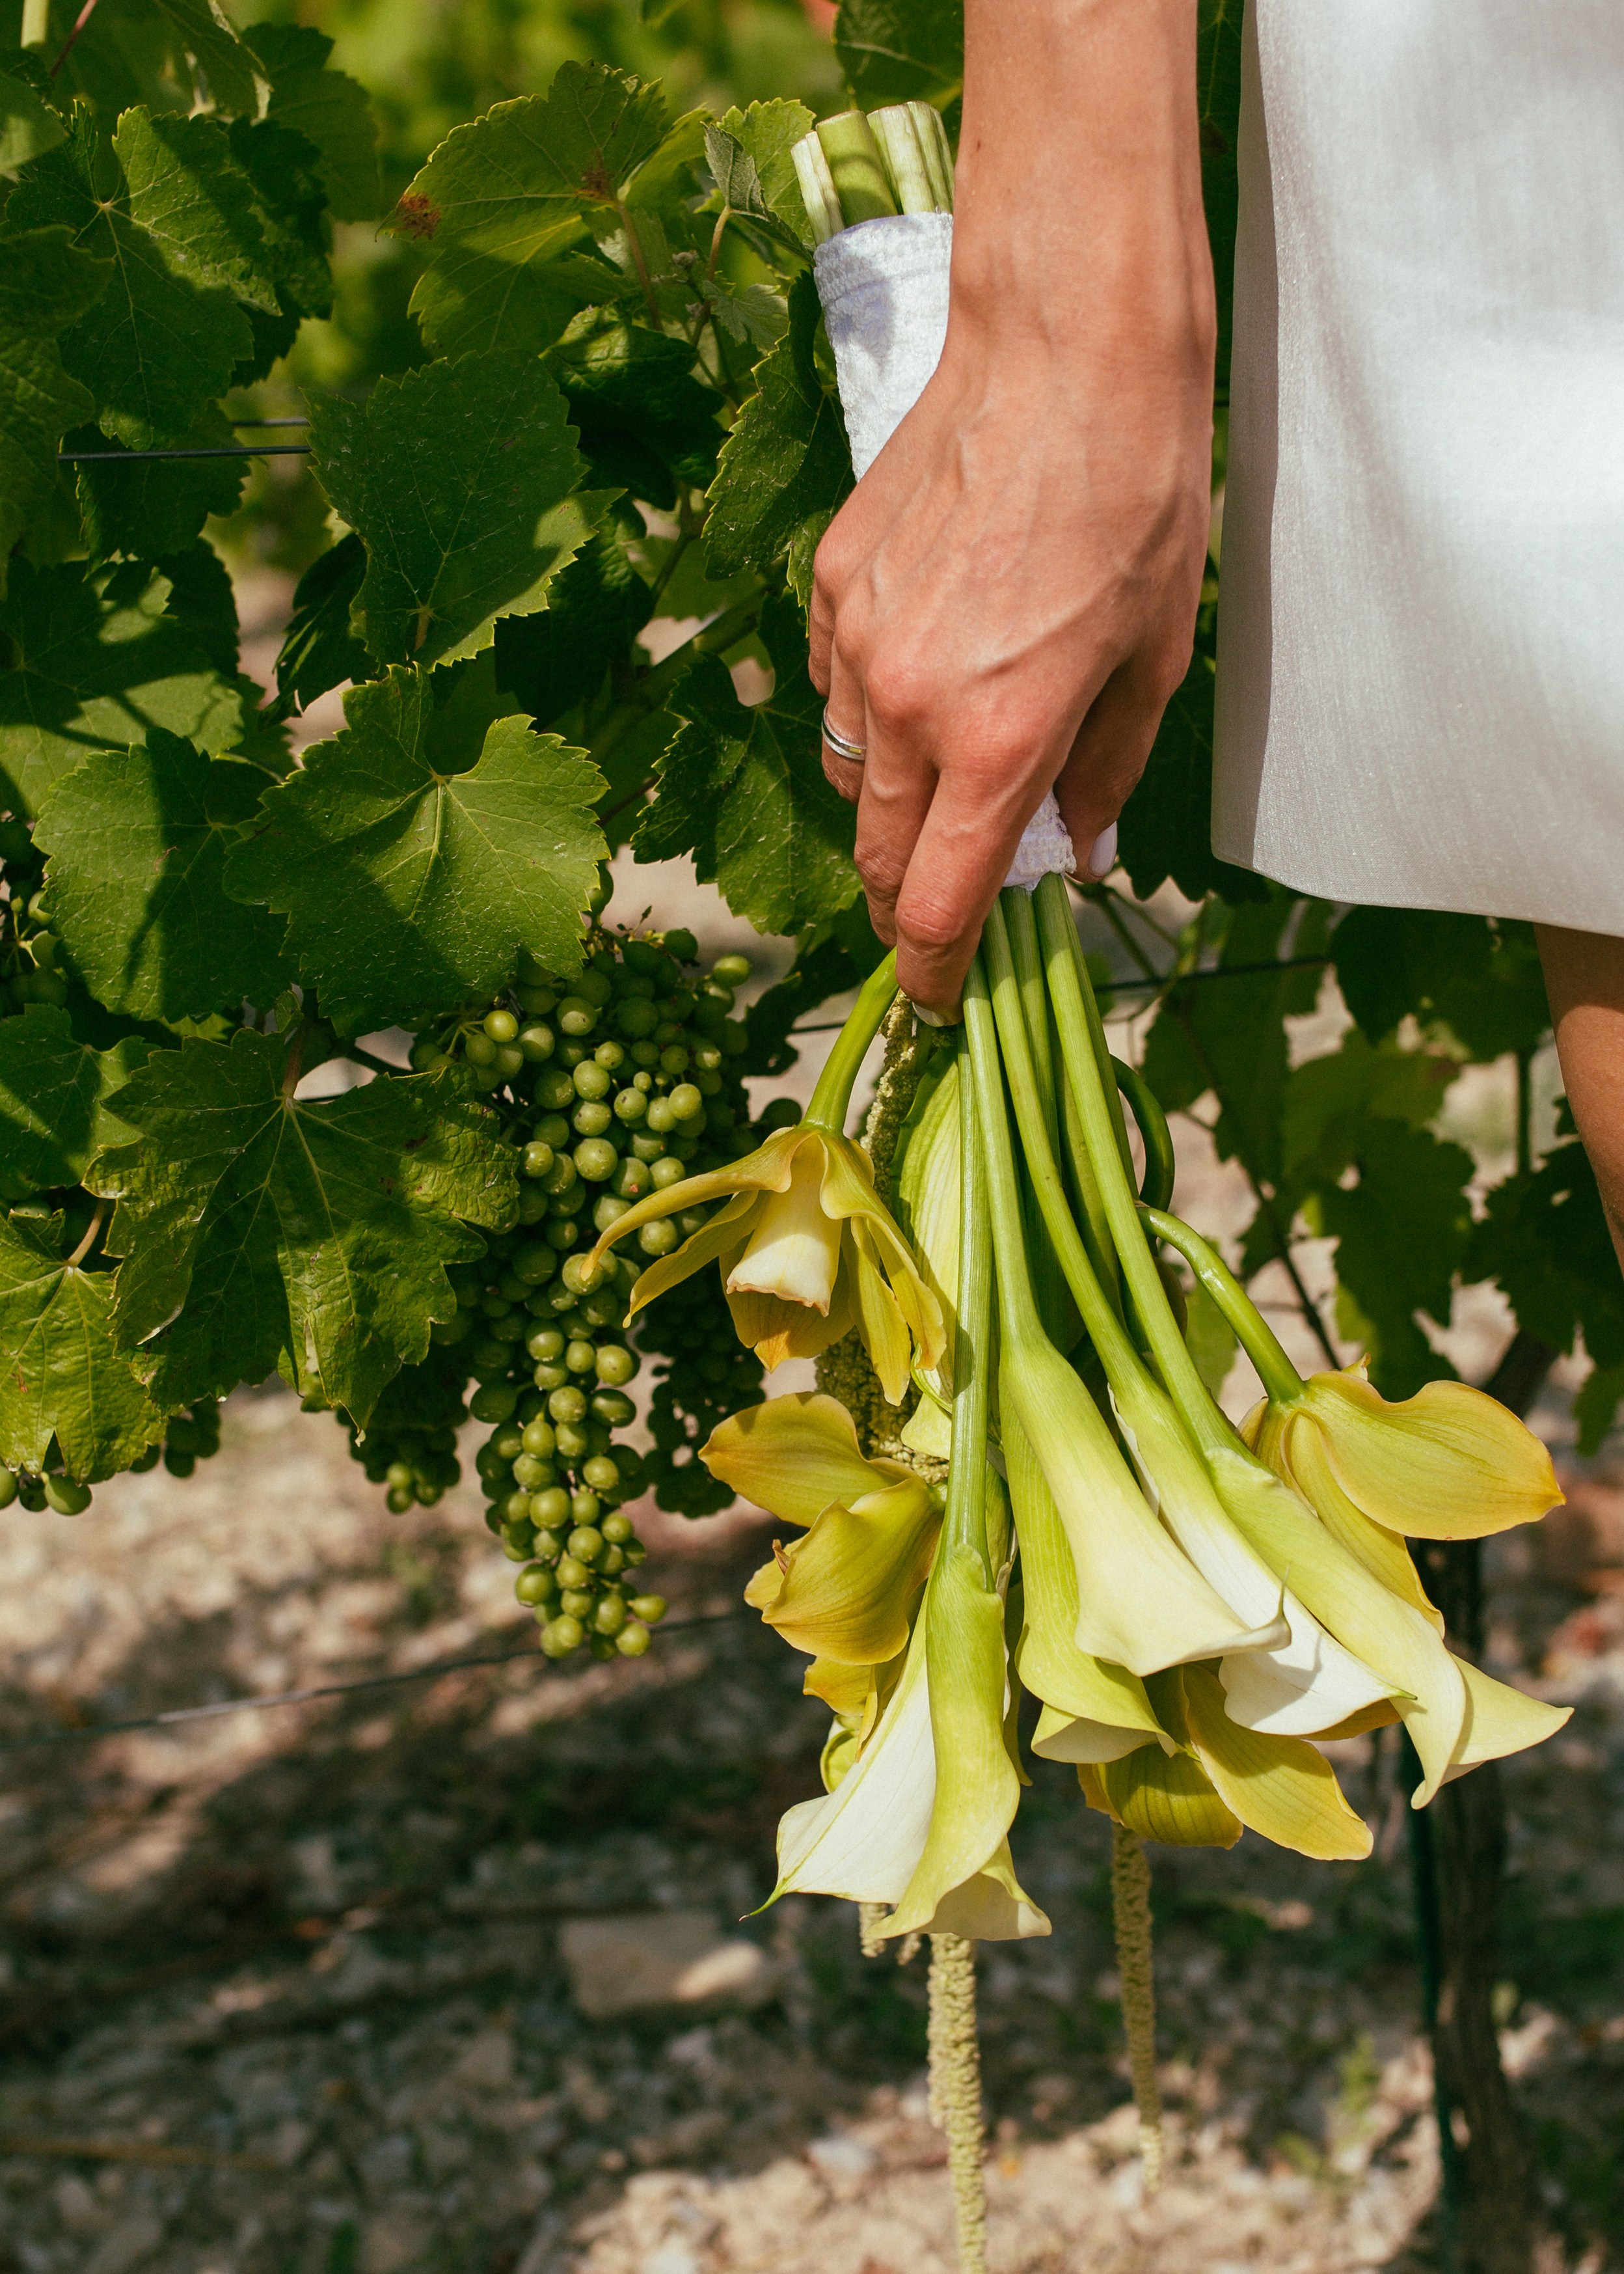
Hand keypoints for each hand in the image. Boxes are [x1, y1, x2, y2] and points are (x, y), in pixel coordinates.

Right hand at [807, 0, 1213, 1015]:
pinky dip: (869, 717)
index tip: (943, 1000)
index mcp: (997, 737)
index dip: (935, 973)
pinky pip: (833, 692)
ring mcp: (855, 643)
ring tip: (943, 784)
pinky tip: (921, 679)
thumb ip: (1105, 772)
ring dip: (889, 811)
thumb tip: (1073, 851)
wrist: (1063, 344)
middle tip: (948, 911)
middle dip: (909, 904)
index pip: (936, 906)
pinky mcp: (830, 585)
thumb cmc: (1137, 494)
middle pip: (879, 859)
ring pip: (848, 780)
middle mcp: (906, 705)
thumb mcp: (1153, 653)